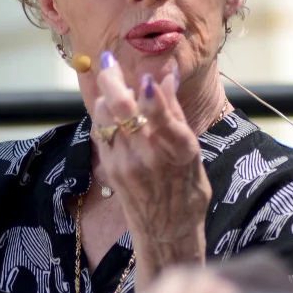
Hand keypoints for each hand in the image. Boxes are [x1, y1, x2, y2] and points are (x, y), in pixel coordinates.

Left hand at [92, 54, 211, 282]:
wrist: (166, 231)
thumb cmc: (188, 189)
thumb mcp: (192, 152)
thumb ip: (175, 114)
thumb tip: (166, 75)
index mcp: (180, 150)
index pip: (162, 116)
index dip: (151, 93)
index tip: (145, 74)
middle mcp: (150, 156)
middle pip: (122, 108)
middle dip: (112, 79)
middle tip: (110, 61)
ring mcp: (126, 163)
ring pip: (106, 116)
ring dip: (107, 95)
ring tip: (113, 82)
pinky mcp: (110, 168)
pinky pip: (100, 132)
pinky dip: (104, 114)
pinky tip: (110, 107)